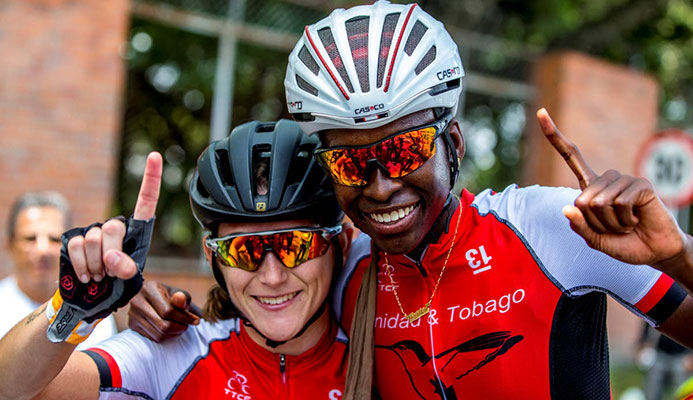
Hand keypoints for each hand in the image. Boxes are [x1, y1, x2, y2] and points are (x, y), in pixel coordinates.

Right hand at [46, 152, 162, 342]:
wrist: (91, 299)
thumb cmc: (117, 287)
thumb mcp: (130, 281)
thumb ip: (127, 269)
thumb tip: (110, 257)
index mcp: (136, 231)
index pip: (146, 200)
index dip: (151, 178)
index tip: (154, 155)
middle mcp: (115, 226)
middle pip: (113, 228)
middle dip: (112, 255)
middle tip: (111, 273)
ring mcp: (92, 230)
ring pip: (94, 239)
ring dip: (96, 265)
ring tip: (99, 276)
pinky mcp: (73, 239)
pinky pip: (77, 247)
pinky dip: (81, 265)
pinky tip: (86, 276)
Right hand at [128, 281, 200, 341]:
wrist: (153, 298)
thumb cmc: (169, 295)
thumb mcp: (178, 293)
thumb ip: (182, 298)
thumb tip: (180, 298)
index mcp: (148, 289)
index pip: (168, 311)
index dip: (184, 318)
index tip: (196, 321)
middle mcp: (137, 302)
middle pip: (162, 325)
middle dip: (180, 327)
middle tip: (187, 325)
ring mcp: (132, 314)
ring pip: (158, 334)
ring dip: (174, 333)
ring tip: (181, 327)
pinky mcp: (132, 325)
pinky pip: (153, 338)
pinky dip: (166, 336)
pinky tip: (172, 330)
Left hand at [537, 108, 689, 271]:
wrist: (654, 251)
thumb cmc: (623, 243)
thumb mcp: (595, 239)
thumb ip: (579, 226)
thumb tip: (568, 208)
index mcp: (590, 187)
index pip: (570, 156)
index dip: (554, 135)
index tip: (541, 112)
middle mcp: (605, 179)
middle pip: (582, 201)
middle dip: (596, 222)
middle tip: (614, 227)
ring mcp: (623, 180)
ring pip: (599, 204)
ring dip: (611, 223)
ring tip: (626, 224)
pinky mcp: (640, 184)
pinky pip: (620, 203)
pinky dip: (625, 219)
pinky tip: (636, 219)